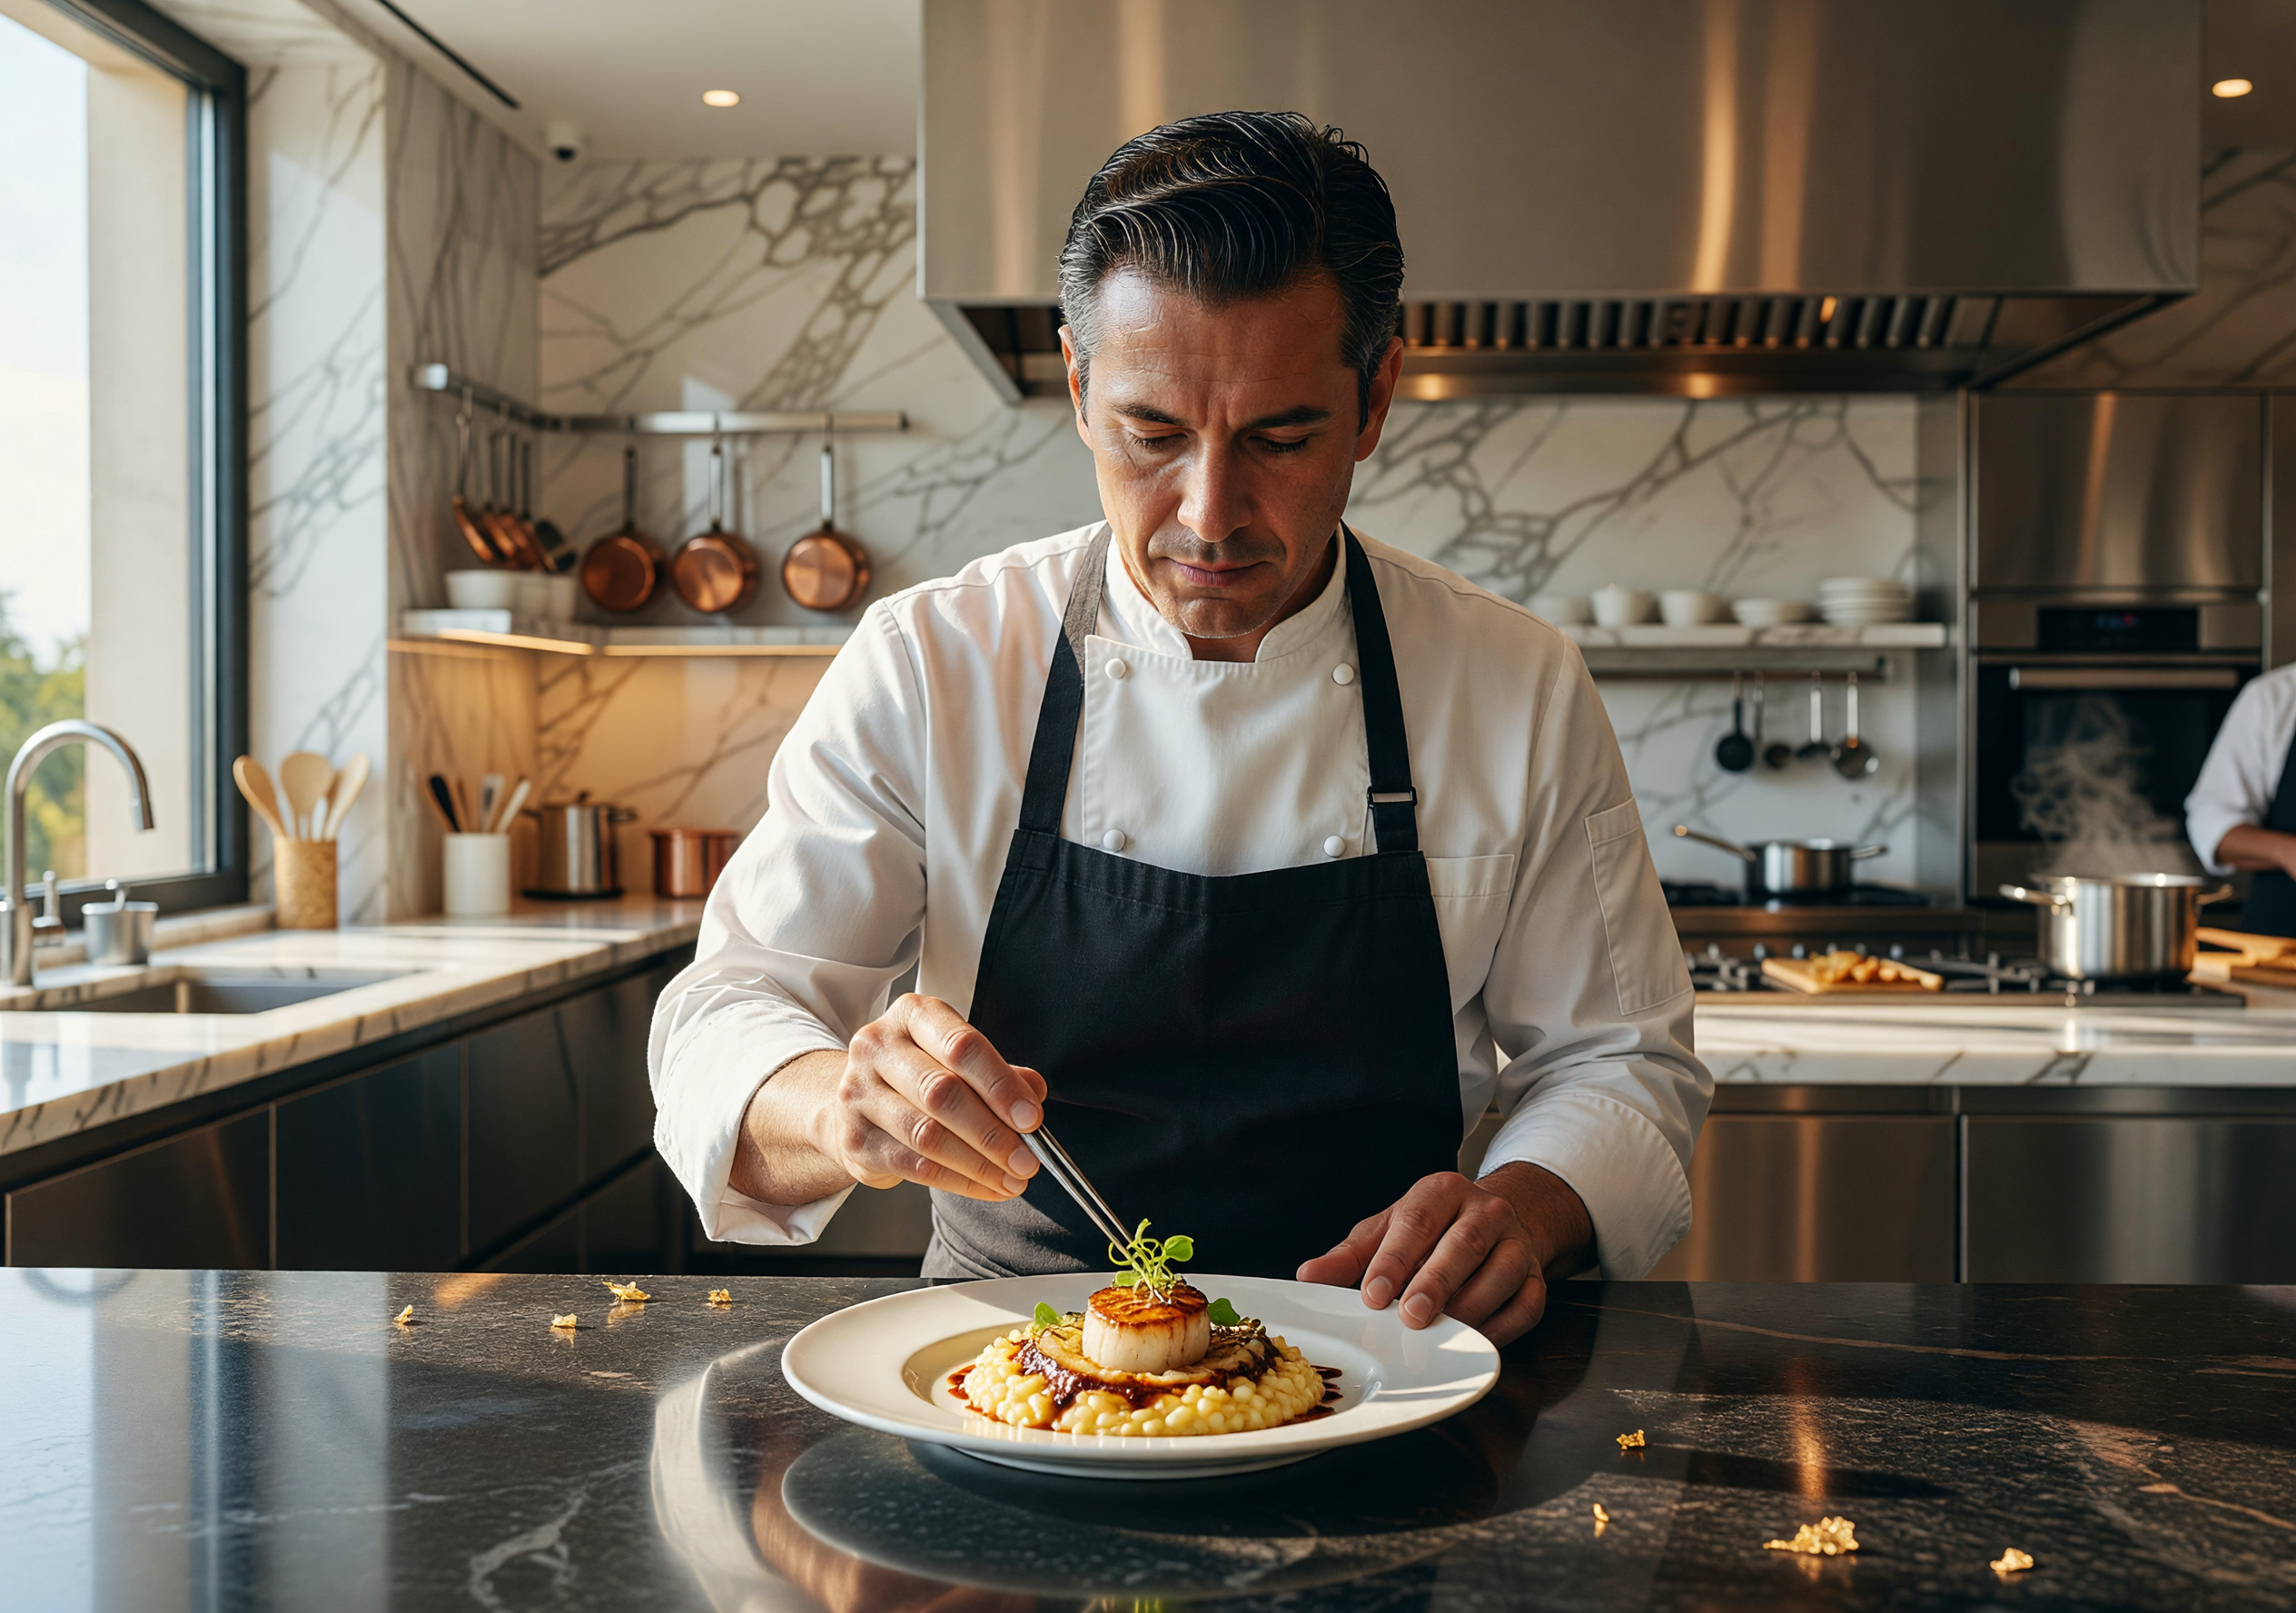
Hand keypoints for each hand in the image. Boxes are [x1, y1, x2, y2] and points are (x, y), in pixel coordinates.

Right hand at [806, 994, 1047, 1200]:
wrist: (857, 1103)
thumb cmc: (918, 1075)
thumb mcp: (958, 1059)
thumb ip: (999, 1072)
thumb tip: (1032, 1094)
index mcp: (913, 1015)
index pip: (962, 1046)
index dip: (1000, 1085)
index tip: (1031, 1118)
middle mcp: (878, 1047)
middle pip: (942, 1093)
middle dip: (993, 1132)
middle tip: (1026, 1159)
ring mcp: (858, 1093)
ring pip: (927, 1134)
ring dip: (978, 1163)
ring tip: (1011, 1178)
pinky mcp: (854, 1139)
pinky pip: (913, 1165)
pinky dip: (958, 1181)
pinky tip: (985, 1187)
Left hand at [1295, 1163, 1591, 1346]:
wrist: (1495, 1220)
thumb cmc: (1431, 1230)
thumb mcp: (1387, 1230)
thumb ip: (1350, 1256)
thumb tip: (1309, 1277)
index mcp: (1441, 1191)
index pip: (1418, 1220)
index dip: (1395, 1257)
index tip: (1374, 1293)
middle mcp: (1486, 1210)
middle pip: (1464, 1243)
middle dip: (1436, 1282)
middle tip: (1410, 1316)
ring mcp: (1516, 1243)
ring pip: (1501, 1272)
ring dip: (1470, 1305)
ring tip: (1440, 1331)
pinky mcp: (1537, 1277)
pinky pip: (1526, 1305)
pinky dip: (1502, 1326)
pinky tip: (1474, 1339)